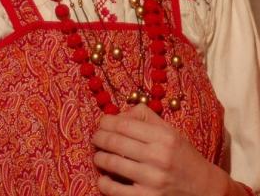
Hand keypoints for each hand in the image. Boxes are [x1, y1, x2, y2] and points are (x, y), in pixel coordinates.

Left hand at [92, 103, 233, 195]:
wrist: (206, 191)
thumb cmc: (184, 158)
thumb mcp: (170, 133)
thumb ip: (146, 118)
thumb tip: (119, 114)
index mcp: (163, 137)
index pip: (124, 124)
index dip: (107, 122)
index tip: (102, 123)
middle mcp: (158, 157)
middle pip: (115, 141)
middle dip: (99, 138)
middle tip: (95, 138)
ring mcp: (151, 180)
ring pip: (112, 163)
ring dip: (99, 158)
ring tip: (98, 156)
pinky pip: (115, 190)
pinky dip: (104, 182)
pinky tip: (103, 178)